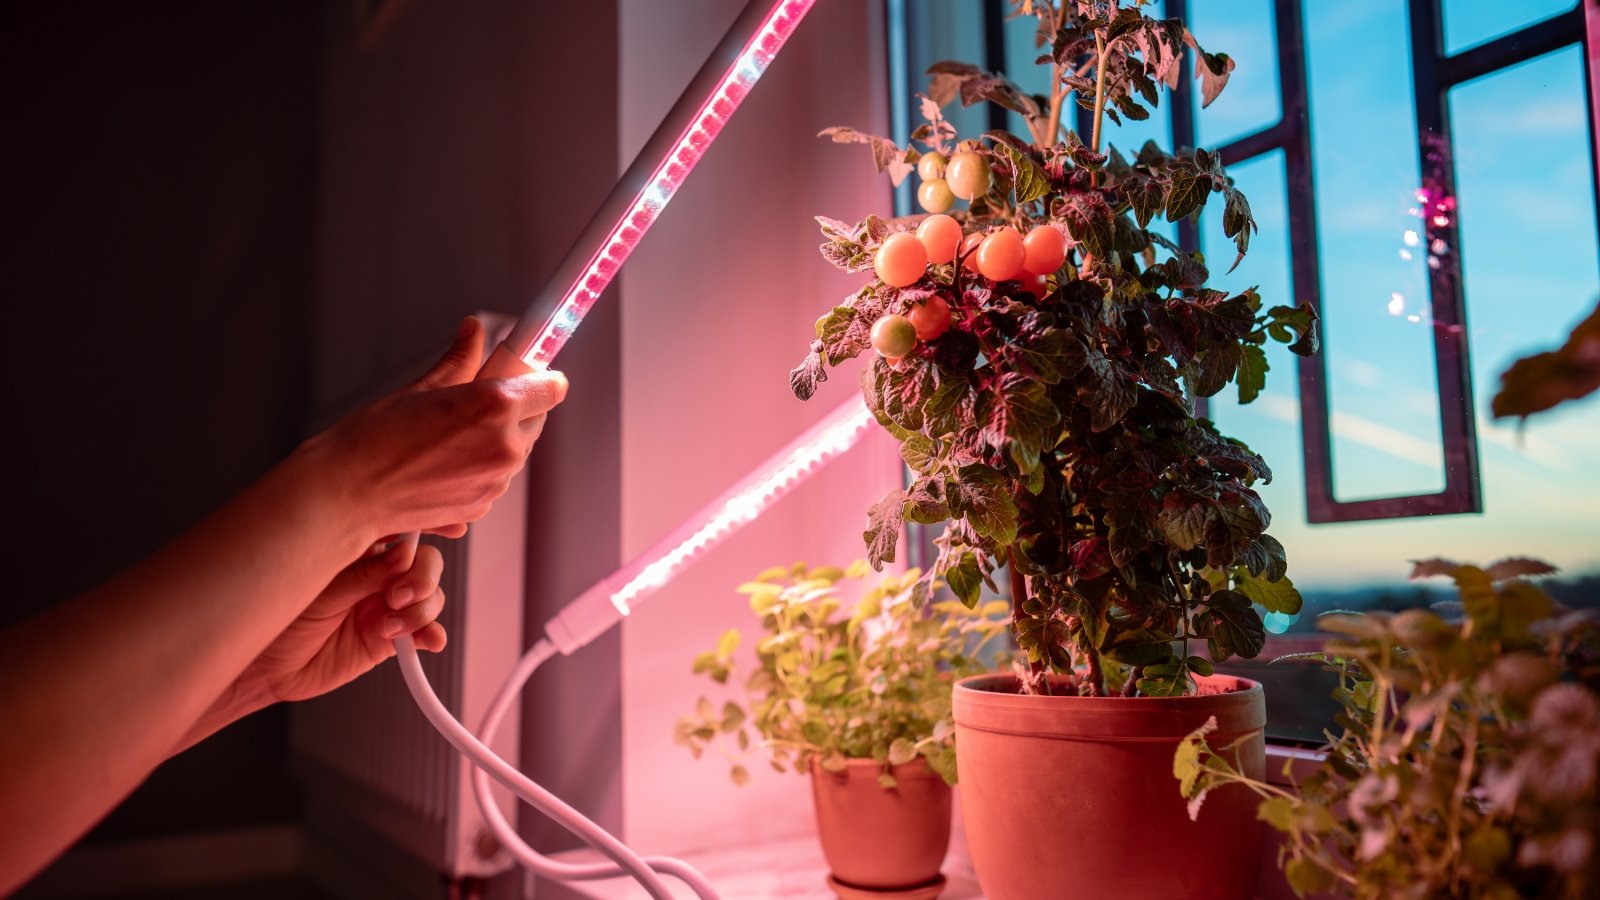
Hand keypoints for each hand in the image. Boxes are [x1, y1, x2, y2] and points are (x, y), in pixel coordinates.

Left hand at [236, 542, 448, 704]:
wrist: (264, 669)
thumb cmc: (276, 620)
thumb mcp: (318, 590)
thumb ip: (364, 574)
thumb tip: (403, 553)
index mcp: (356, 548)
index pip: (400, 527)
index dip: (431, 522)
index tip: (453, 526)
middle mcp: (377, 575)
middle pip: (425, 563)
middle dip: (421, 578)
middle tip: (397, 596)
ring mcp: (386, 605)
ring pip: (429, 597)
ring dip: (420, 610)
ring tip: (389, 626)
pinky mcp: (390, 638)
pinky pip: (424, 632)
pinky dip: (431, 634)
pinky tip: (426, 640)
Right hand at [302, 316, 568, 540]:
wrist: (348, 492)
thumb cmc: (374, 440)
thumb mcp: (421, 388)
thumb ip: (459, 360)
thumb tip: (473, 332)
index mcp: (495, 407)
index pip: (551, 388)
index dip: (539, 378)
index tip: (528, 373)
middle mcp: (504, 446)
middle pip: (536, 419)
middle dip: (516, 408)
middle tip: (477, 402)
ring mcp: (495, 481)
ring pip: (515, 450)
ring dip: (498, 439)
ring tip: (451, 435)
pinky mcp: (482, 506)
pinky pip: (496, 478)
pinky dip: (481, 467)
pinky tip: (445, 460)